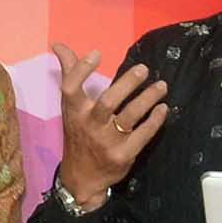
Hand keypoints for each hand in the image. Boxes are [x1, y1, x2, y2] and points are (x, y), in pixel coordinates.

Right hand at [53, 44, 168, 209]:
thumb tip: (58, 44)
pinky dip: (155, 120)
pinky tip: (162, 109)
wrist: (81, 178)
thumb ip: (69, 74)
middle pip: (108, 101)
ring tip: (162, 86)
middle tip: (144, 69)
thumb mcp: (69, 108)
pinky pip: (143, 135)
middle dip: (127, 84)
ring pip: (129, 117)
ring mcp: (107, 142)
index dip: (81, 70)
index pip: (71, 88)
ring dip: (147, 99)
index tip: (97, 53)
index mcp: (74, 112)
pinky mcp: (123, 155)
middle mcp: (89, 125)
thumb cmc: (78, 134)